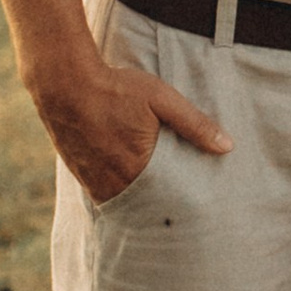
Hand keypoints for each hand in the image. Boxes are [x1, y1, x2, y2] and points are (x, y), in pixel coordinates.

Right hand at [0, 0, 232, 206]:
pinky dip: (117, 192)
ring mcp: (92, 180)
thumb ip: (194, 124)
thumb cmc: (115, 88)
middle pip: (145, 206)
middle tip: (179, 207)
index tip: (195, 205)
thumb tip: (227, 146)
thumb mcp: (161, 98)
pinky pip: (103, 193)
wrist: (63, 82)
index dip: (181, 204)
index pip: (167, 201)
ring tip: (155, 196)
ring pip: (122, 202)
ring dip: (137, 200)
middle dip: (160, 206)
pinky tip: (128, 182)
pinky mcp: (79, 173)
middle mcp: (113, 181)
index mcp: (137, 168)